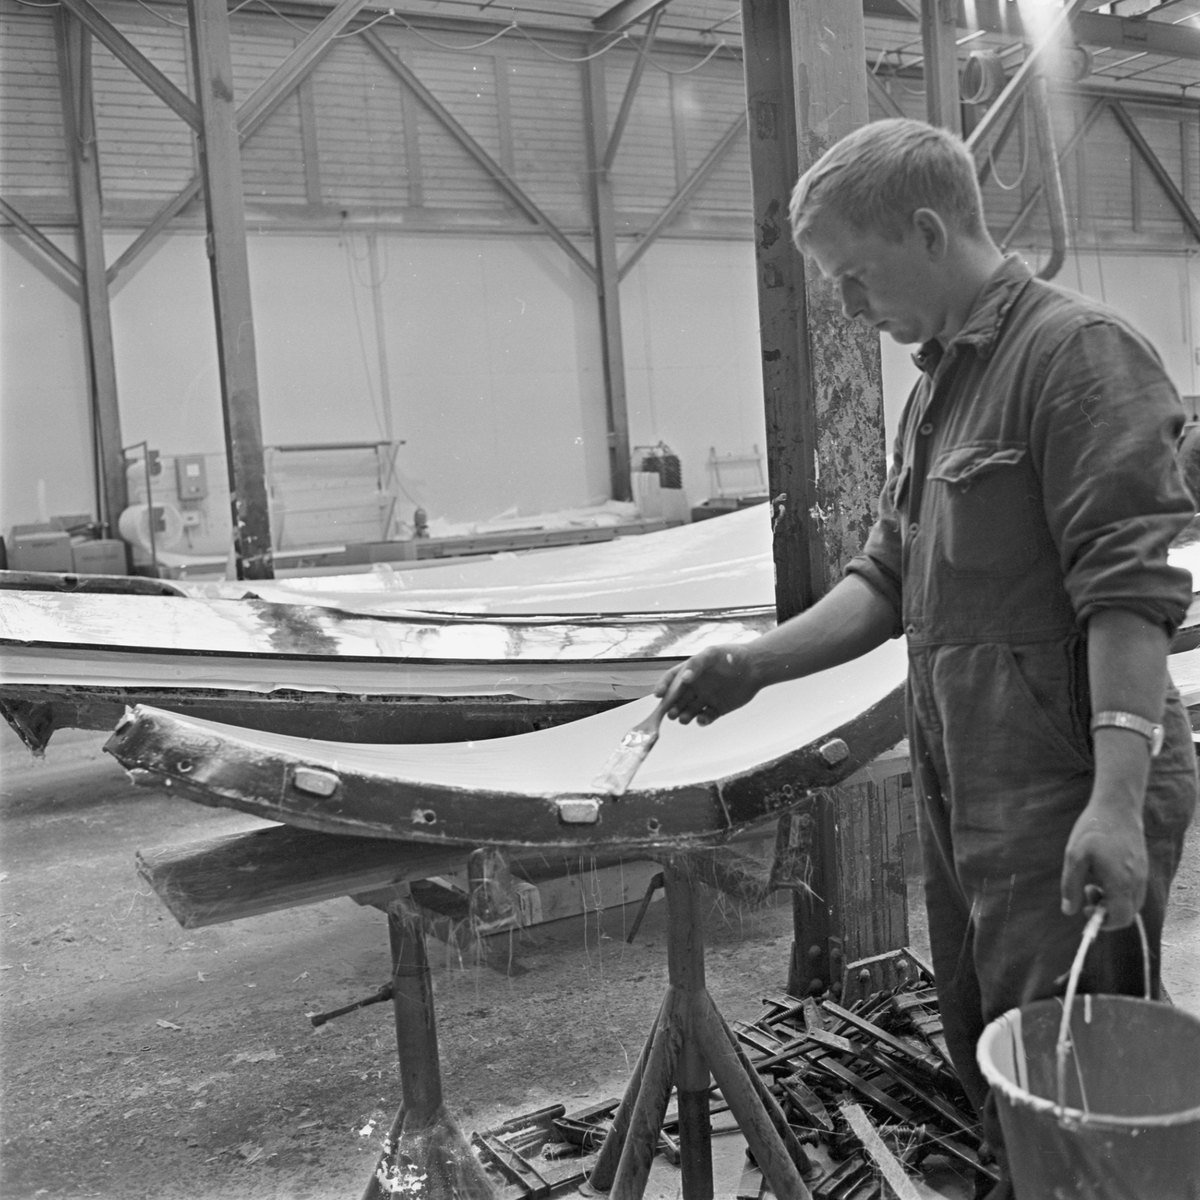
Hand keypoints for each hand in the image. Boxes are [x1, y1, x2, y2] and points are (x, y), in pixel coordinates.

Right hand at [654, 644, 759, 725]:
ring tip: (682, 718)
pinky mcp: (717, 709)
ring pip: (688, 711)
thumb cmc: (731, 656)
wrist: (756, 666)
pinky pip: (705, 718)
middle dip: (671, 707)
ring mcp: (706, 698)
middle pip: (677, 699)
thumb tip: (685, 679)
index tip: (658, 695)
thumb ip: (696, 664)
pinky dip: (702, 720)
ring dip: (683, 716)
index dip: (663, 687)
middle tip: (670, 713)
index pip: (671, 679)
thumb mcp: (712, 654)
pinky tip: (702, 719)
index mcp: (690, 671)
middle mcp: (695, 686)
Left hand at [1060, 799, 1147, 930]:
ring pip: (1131, 902)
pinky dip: (1119, 890)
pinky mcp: (1142, 867)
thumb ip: (1070, 886)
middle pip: (1127, 914)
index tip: (1085, 910)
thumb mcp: (1074, 857)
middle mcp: (1136, 882)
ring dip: (1112, 900)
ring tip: (1093, 880)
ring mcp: (1142, 875)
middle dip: (1105, 910)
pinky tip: (1103, 872)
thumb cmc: (1093, 830)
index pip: (1120, 919)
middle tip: (1087, 890)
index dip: (1103, 922)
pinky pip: (1134, 890)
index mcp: (1120, 883)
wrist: (1117, 807)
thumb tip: (1068, 911)